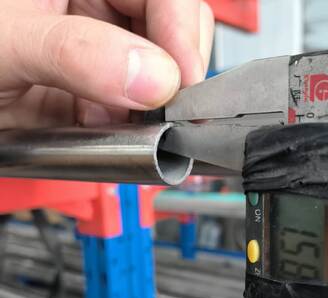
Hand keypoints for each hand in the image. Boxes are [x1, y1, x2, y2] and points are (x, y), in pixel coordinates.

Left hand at [0, 0, 213, 128]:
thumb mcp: (3, 43)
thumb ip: (75, 53)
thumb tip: (153, 78)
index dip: (182, 31)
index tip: (185, 83)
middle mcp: (95, 7)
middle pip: (171, 28)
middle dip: (177, 72)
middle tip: (170, 110)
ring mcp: (103, 50)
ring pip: (162, 72)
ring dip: (158, 105)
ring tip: (140, 126)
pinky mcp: (102, 88)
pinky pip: (139, 104)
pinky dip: (139, 124)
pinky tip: (120, 131)